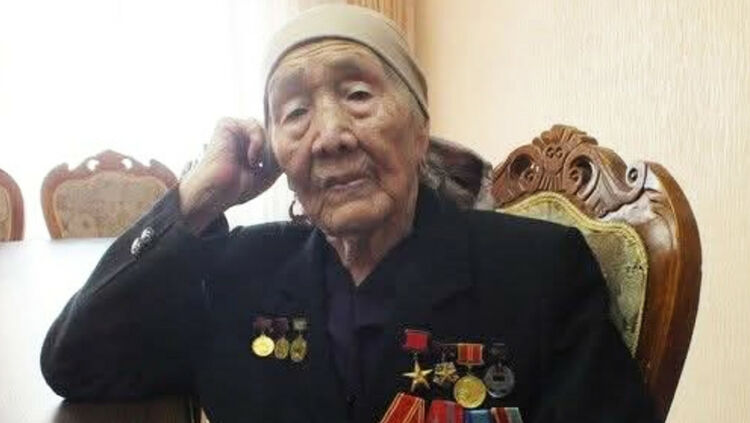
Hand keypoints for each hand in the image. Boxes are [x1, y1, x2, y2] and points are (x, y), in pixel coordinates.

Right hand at [179, 117, 280, 233]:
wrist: (217, 193)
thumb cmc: (237, 188)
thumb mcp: (268, 173)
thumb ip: (279, 158)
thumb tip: (293, 145)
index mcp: (248, 145)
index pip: (272, 138)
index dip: (278, 150)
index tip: (276, 167)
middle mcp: (241, 135)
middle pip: (270, 132)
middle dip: (273, 150)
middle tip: (264, 167)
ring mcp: (234, 129)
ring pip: (264, 128)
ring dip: (265, 148)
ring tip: (255, 164)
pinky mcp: (226, 124)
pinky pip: (253, 125)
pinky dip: (257, 142)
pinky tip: (251, 158)